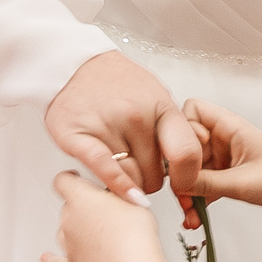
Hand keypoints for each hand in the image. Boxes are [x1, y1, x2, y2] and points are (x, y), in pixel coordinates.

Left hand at [40, 170, 167, 261]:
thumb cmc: (136, 235)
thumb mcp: (135, 201)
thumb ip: (122, 191)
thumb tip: (123, 185)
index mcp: (80, 197)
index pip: (63, 180)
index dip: (69, 178)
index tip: (76, 178)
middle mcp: (68, 219)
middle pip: (67, 207)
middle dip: (82, 208)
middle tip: (105, 213)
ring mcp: (67, 244)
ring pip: (64, 232)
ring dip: (76, 232)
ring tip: (100, 236)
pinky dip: (51, 260)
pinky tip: (47, 258)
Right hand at [44, 52, 203, 205]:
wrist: (75, 65)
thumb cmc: (118, 84)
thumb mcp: (156, 97)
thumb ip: (172, 129)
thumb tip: (187, 165)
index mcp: (160, 106)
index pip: (186, 154)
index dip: (187, 177)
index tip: (182, 184)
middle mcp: (135, 116)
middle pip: (156, 175)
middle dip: (151, 179)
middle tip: (141, 169)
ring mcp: (107, 126)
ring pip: (132, 179)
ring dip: (130, 181)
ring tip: (124, 168)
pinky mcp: (78, 137)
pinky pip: (105, 170)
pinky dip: (119, 187)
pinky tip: (127, 195)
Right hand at [184, 99, 261, 217]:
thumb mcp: (242, 182)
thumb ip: (207, 183)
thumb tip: (177, 184)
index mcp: (228, 127)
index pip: (191, 113)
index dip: (183, 133)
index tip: (186, 157)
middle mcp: (222, 139)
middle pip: (185, 145)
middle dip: (180, 172)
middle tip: (182, 194)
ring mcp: (221, 158)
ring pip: (190, 169)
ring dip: (186, 192)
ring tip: (189, 214)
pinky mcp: (224, 177)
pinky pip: (200, 186)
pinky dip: (196, 201)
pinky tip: (195, 218)